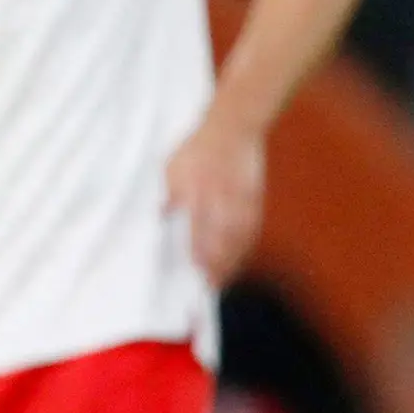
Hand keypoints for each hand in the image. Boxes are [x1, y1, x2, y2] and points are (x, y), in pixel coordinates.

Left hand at [163, 114, 266, 283]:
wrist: (233, 126)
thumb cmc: (195, 148)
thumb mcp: (170, 167)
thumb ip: (166, 194)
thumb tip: (159, 215)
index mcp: (196, 190)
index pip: (197, 229)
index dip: (197, 253)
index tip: (192, 271)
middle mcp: (220, 198)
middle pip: (220, 239)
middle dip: (214, 265)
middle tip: (206, 285)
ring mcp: (240, 199)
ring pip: (237, 238)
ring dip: (230, 261)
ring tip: (219, 279)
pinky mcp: (254, 198)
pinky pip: (251, 228)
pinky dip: (244, 247)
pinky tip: (237, 258)